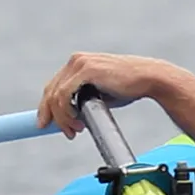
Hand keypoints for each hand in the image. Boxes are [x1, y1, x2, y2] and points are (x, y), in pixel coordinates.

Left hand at [37, 52, 179, 136]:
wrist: (149, 78)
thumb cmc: (129, 87)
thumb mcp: (101, 95)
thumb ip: (85, 101)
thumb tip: (73, 117)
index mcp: (78, 64)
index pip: (54, 87)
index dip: (47, 108)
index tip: (45, 125)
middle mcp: (75, 61)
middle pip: (50, 91)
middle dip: (53, 117)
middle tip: (67, 133)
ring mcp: (79, 63)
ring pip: (55, 95)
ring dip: (62, 118)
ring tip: (75, 130)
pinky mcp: (85, 69)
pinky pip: (64, 94)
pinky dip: (65, 111)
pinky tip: (76, 120)